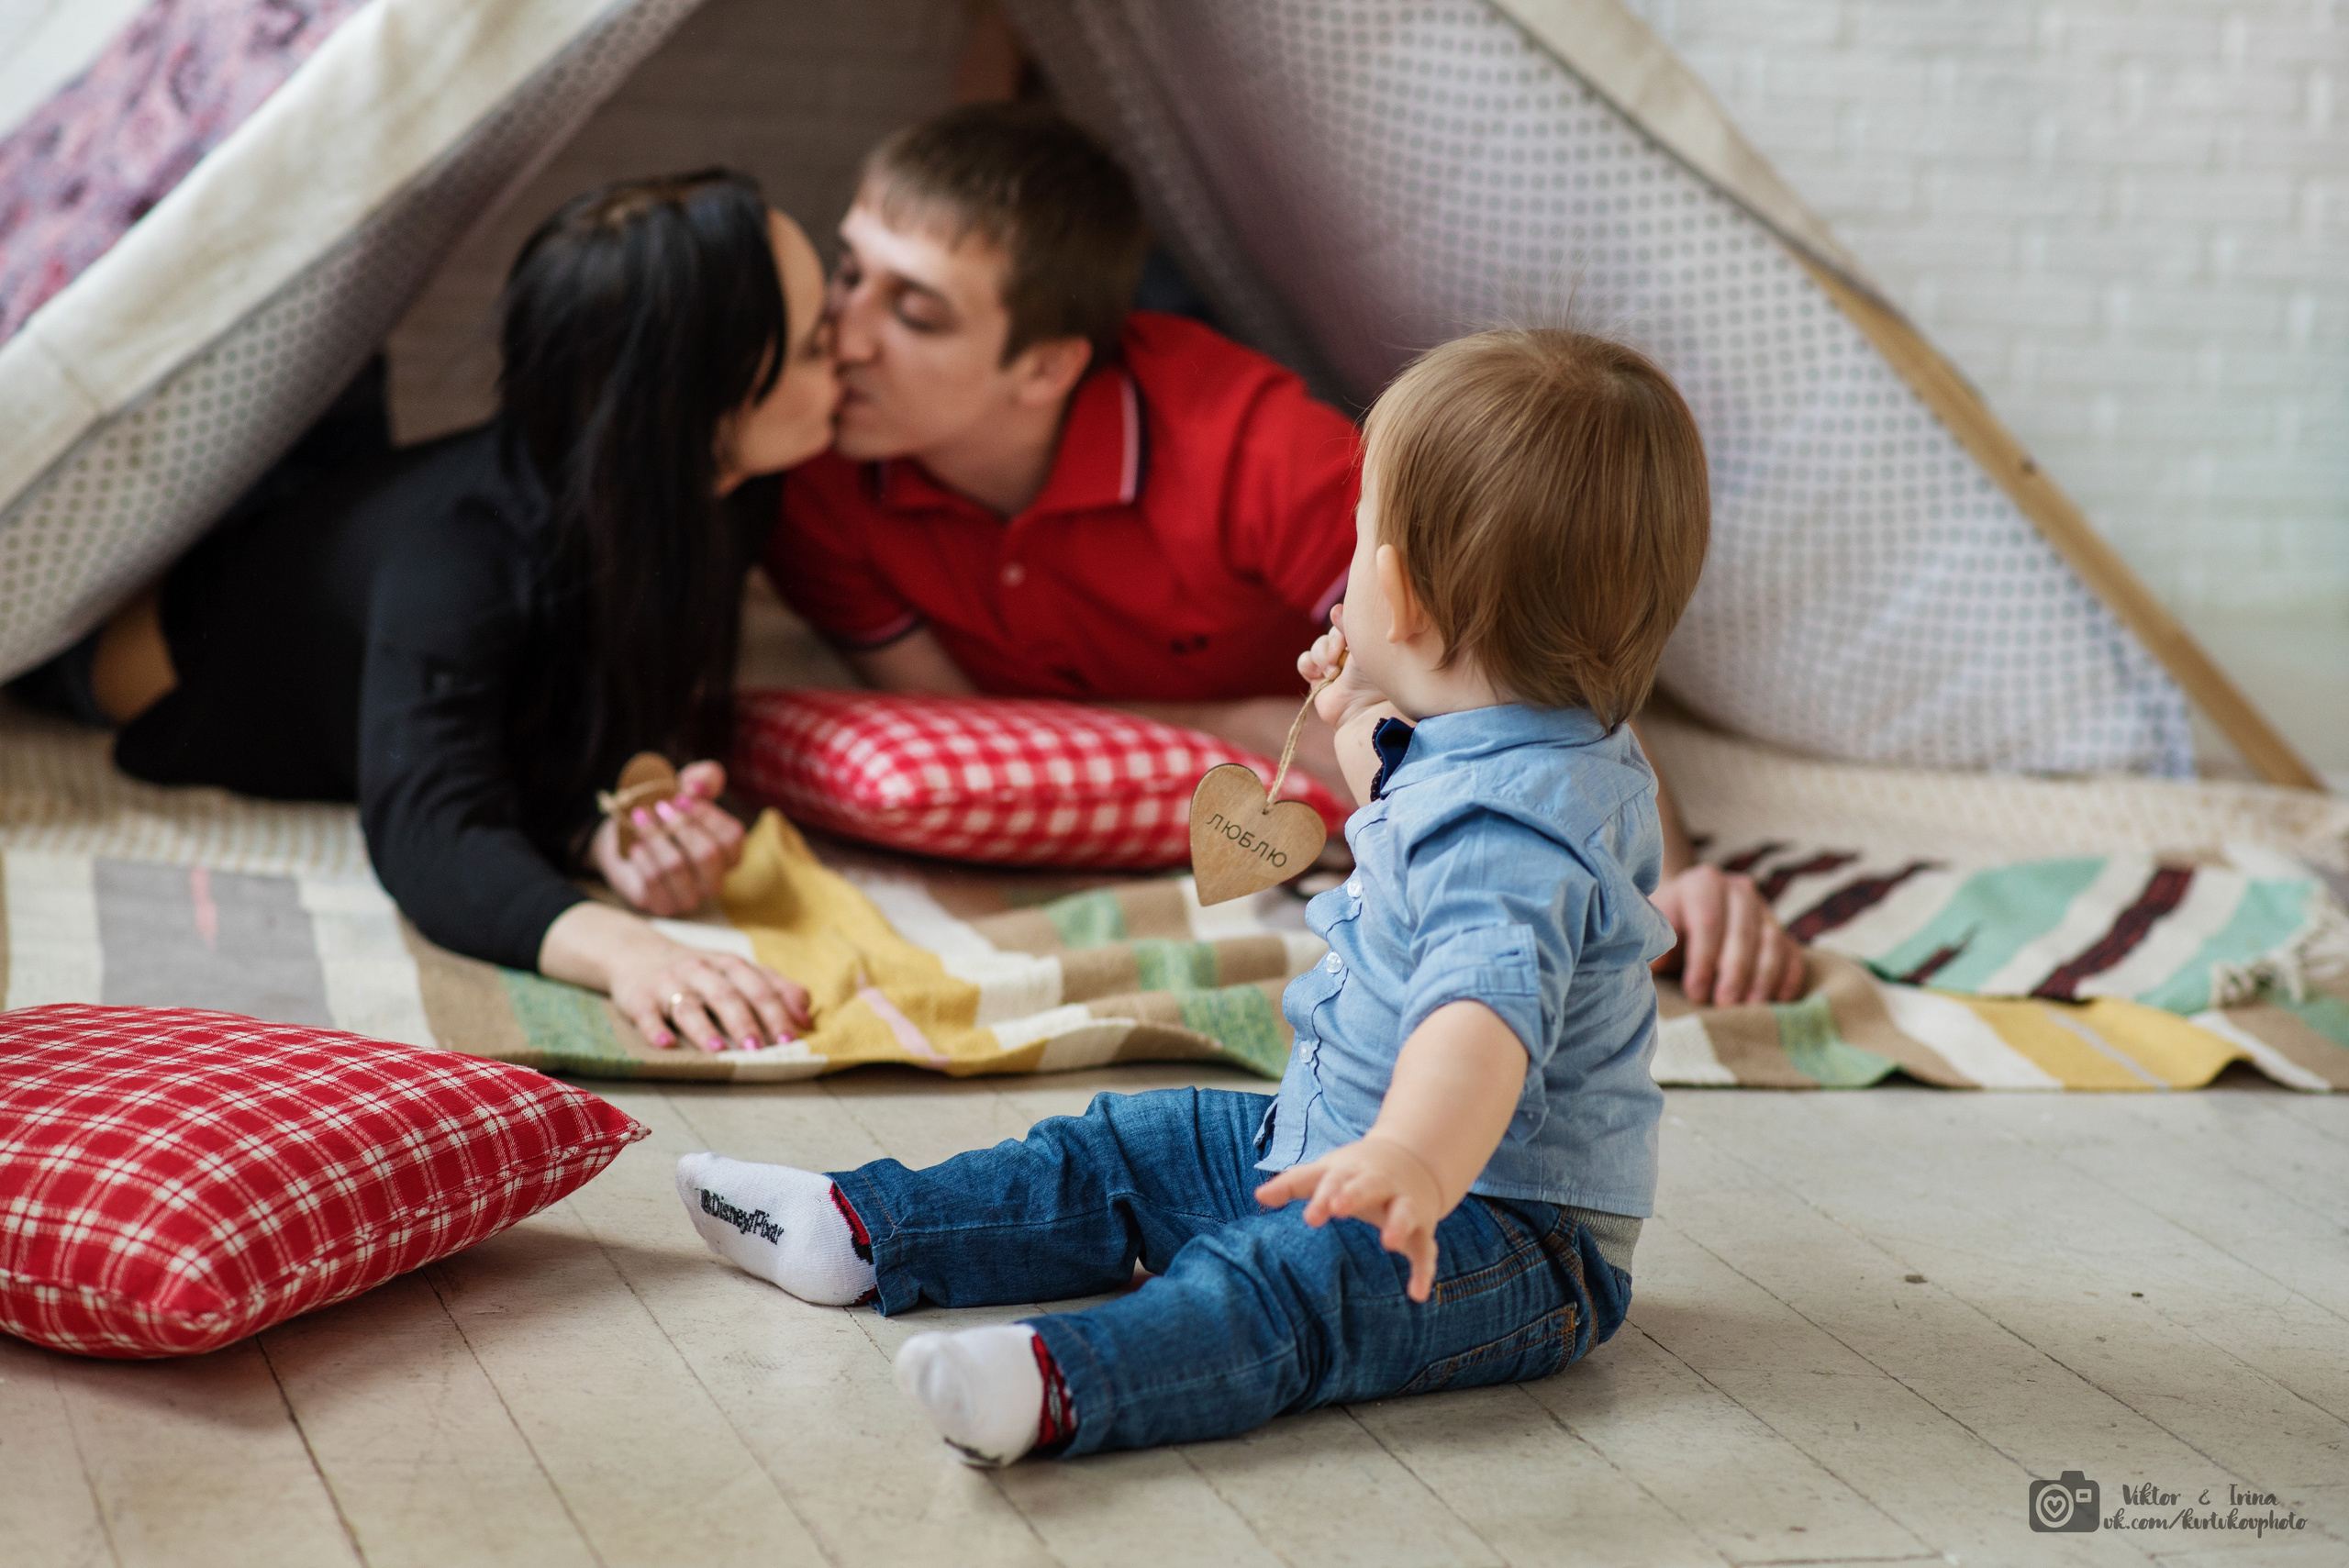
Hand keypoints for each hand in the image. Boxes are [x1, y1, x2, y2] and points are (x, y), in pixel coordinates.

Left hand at [590, 760, 744, 915]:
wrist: (626, 840)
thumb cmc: (662, 815)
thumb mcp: (683, 789)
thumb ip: (702, 779)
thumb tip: (702, 782)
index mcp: (728, 854)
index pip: (732, 836)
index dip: (707, 814)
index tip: (682, 795)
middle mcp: (714, 880)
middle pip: (708, 854)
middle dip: (680, 825)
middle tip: (660, 806)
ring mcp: (689, 897)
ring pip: (676, 867)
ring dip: (655, 836)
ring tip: (640, 817)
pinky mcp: (662, 906)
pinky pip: (652, 880)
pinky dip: (642, 856)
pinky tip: (636, 846)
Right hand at [607, 935, 811, 1052]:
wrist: (637, 952)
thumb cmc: (701, 971)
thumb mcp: (738, 972)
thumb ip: (777, 989)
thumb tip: (807, 1018)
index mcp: (730, 965)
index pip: (759, 986)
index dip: (776, 1012)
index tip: (792, 1038)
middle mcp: (701, 970)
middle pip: (727, 995)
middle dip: (745, 1021)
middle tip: (760, 1048)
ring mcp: (669, 983)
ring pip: (688, 1005)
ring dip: (704, 1028)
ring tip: (719, 1049)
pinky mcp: (638, 997)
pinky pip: (646, 1014)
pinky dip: (654, 1030)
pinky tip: (665, 1045)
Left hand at [1255, 1135, 1445, 1301]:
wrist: (1414, 1157)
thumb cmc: (1356, 1172)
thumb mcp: (1327, 1172)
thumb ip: (1294, 1183)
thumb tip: (1258, 1195)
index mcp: (1352, 1172)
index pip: (1333, 1181)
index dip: (1322, 1198)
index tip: (1311, 1218)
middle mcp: (1380, 1184)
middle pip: (1369, 1186)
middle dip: (1355, 1195)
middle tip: (1339, 1207)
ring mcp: (1404, 1204)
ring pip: (1404, 1212)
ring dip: (1398, 1224)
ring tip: (1389, 1242)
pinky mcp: (1421, 1227)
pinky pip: (1426, 1248)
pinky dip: (1424, 1270)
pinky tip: (1418, 1294)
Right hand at [1297, 609, 1384, 731]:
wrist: (1362, 709)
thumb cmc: (1372, 680)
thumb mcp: (1365, 648)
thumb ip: (1350, 628)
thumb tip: (1335, 609)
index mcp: (1363, 646)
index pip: (1344, 625)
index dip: (1340, 626)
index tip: (1345, 634)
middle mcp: (1347, 655)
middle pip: (1329, 634)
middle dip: (1332, 644)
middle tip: (1339, 659)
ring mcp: (1331, 667)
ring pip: (1316, 647)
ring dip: (1322, 658)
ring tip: (1333, 674)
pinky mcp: (1317, 680)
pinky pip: (1304, 661)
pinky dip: (1309, 666)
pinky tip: (1319, 676)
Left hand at [1649, 863, 1807, 1005]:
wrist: (1688, 916)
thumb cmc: (1667, 930)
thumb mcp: (1655, 932)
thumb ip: (1654, 943)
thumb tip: (1658, 961)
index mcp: (1702, 884)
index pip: (1707, 921)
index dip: (1702, 959)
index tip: (1695, 993)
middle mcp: (1738, 890)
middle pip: (1743, 931)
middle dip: (1735, 972)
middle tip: (1726, 1005)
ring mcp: (1765, 909)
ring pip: (1772, 941)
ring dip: (1763, 977)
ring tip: (1752, 1008)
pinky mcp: (1782, 932)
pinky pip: (1792, 954)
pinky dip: (1788, 978)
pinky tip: (1778, 1003)